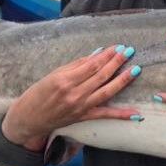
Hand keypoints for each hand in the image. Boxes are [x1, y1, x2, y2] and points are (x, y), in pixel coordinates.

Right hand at [1, 45, 141, 150]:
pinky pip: (105, 115)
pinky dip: (121, 114)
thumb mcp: (53, 74)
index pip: (92, 65)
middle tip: (130, 51)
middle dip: (117, 63)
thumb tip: (97, 54)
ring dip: (122, 80)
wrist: (29, 119)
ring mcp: (80, 107)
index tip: (118, 47)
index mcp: (64, 80)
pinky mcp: (84, 117)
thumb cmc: (38, 94)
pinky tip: (136, 113)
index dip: (107, 55)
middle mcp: (74, 94)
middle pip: (101, 76)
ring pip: (106, 92)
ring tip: (135, 70)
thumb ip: (76, 65)